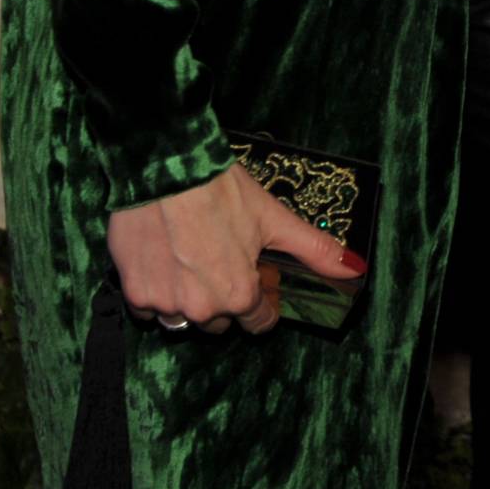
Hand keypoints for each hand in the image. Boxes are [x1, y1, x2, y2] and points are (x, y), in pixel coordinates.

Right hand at [106, 164, 364, 335]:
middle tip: (221, 255)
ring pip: (183, 317)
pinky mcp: (134, 292)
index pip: (258, 322)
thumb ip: (314, 249)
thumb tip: (355, 269)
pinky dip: (156, 290)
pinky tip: (163, 258)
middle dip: (224, 295)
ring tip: (190, 255)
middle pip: (220, 320)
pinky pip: (149, 307)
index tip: (256, 274)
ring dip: (189, 297)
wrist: (164, 166)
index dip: (262, 297)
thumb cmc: (220, 189)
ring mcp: (165, 304)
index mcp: (239, 295)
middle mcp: (201, 309)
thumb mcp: (274, 217)